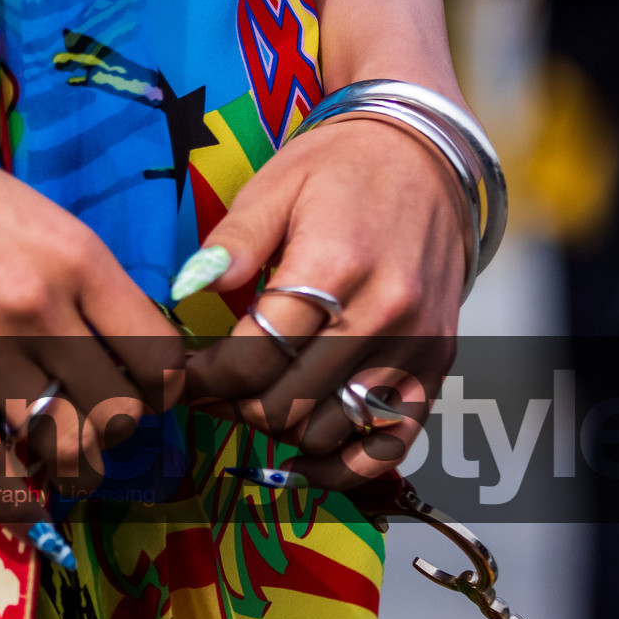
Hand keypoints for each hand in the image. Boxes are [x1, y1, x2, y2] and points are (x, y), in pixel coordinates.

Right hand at [0, 71, 181, 485]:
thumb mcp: (27, 212)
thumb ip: (73, 275)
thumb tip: (110, 341)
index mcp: (77, 256)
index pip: (159, 354)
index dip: (160, 391)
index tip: (141, 398)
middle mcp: (41, 305)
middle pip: (119, 410)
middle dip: (112, 435)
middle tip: (91, 436)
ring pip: (60, 444)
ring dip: (67, 469)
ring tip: (59, 469)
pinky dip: (13, 500)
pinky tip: (24, 508)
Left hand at [179, 113, 467, 489]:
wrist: (428, 154)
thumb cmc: (342, 169)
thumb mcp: (275, 186)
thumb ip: (232, 244)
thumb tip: (187, 290)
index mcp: (335, 265)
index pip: (253, 357)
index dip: (204, 379)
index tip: (181, 376)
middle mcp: (384, 313)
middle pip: (285, 403)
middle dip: (233, 405)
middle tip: (211, 390)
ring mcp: (416, 345)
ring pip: (327, 431)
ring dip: (279, 430)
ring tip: (256, 400)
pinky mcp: (438, 364)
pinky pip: (388, 444)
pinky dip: (341, 465)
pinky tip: (302, 456)